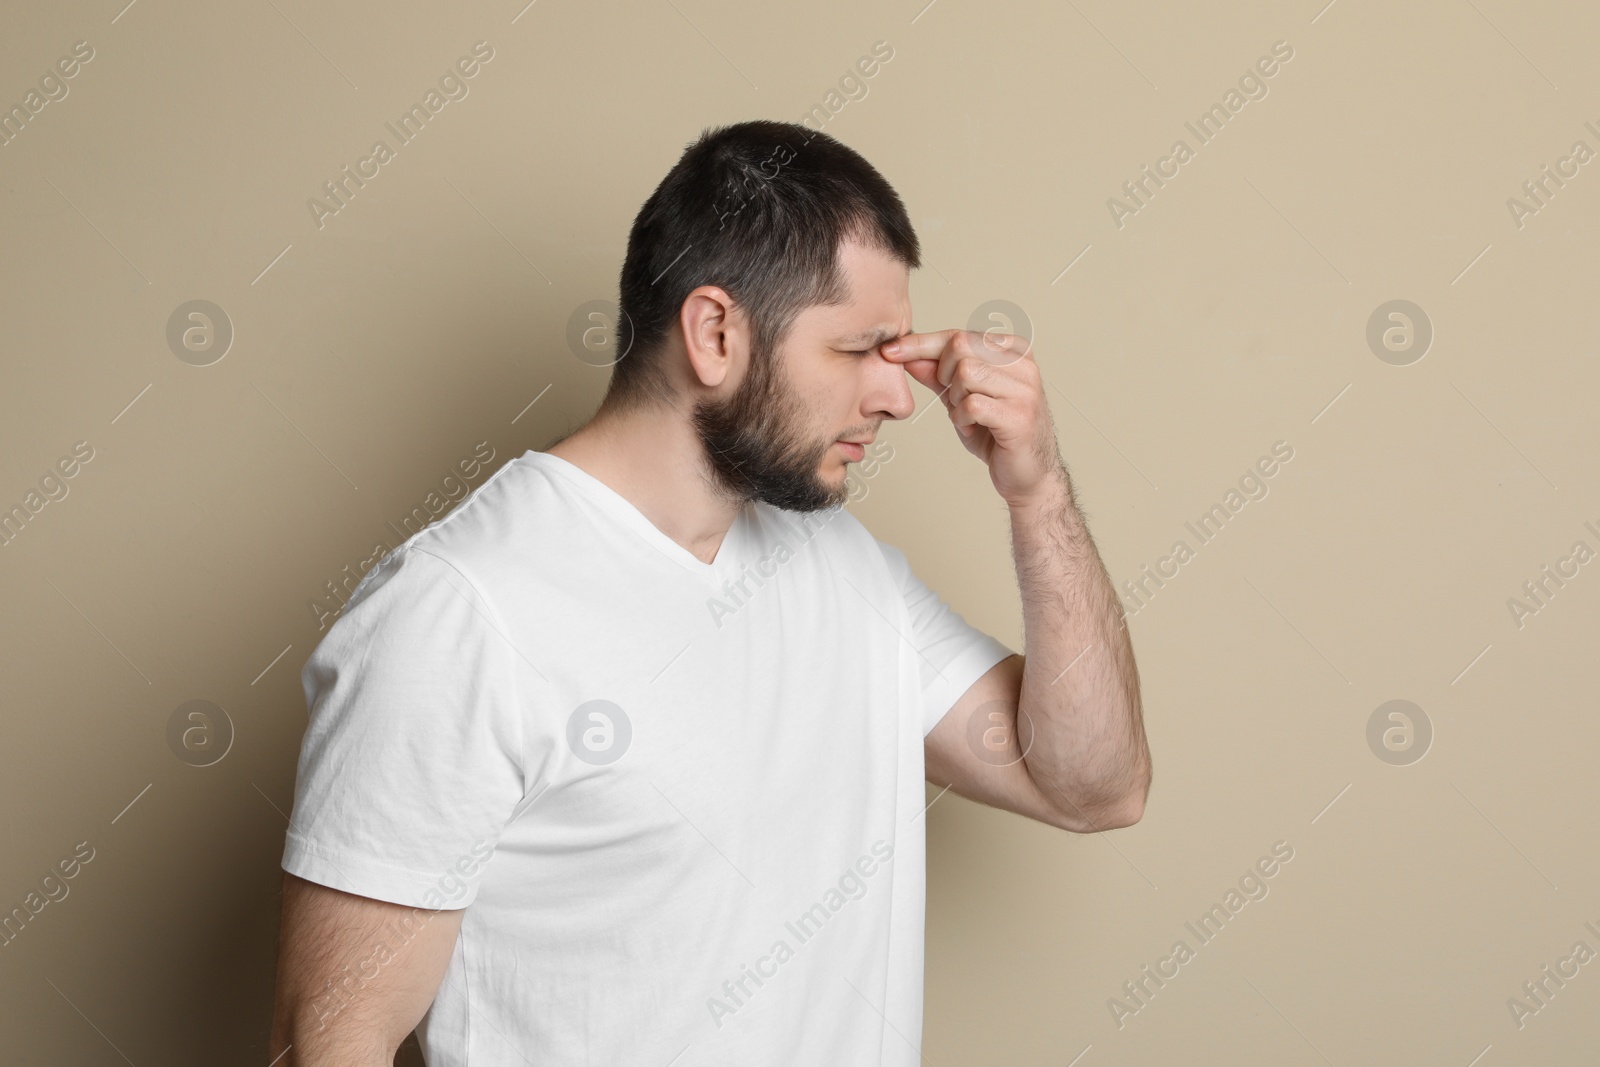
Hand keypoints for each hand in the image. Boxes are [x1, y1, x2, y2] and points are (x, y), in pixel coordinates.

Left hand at [881, 328, 1064, 507]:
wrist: (1028, 474)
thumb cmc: (997, 434)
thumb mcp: (961, 397)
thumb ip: (936, 375)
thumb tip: (905, 354)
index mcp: (1013, 350)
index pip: (958, 335)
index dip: (920, 343)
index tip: (890, 350)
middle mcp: (1023, 364)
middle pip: (959, 347)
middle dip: (943, 376)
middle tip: (955, 400)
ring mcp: (1024, 389)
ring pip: (965, 373)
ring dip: (955, 399)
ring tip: (969, 415)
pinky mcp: (1019, 416)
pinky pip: (971, 404)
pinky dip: (962, 418)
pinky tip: (973, 427)